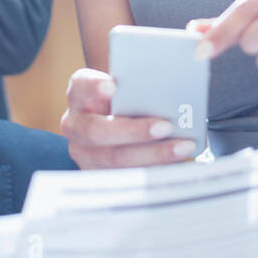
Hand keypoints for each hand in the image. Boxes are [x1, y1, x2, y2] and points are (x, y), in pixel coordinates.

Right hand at [60, 68, 197, 168]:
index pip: (81, 85)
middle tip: (166, 126)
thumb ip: (142, 85)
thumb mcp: (129, 90)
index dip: (94, 86)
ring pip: (114, 158)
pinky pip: (125, 177)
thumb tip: (174, 80)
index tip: (113, 86)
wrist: (119, 122)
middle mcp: (75, 124)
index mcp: (80, 94)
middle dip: (134, 130)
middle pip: (97, 130)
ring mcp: (83, 153)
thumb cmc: (129, 101)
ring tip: (182, 147)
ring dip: (152, 154)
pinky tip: (177, 162)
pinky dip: (154, 169)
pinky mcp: (98, 174)